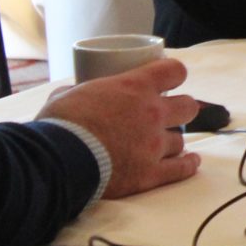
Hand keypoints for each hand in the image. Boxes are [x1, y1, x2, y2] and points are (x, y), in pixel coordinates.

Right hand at [37, 57, 201, 198]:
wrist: (55, 163)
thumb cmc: (58, 126)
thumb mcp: (65, 96)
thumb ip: (78, 92)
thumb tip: (71, 94)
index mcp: (135, 88)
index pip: (175, 71)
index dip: (173, 75)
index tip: (169, 82)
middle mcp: (152, 113)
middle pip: (188, 106)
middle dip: (179, 110)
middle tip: (166, 116)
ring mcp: (154, 145)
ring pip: (180, 140)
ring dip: (171, 142)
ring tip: (161, 146)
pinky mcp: (149, 174)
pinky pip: (182, 169)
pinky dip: (187, 165)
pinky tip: (190, 162)